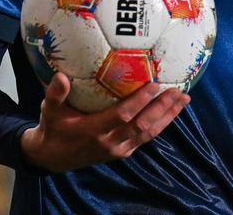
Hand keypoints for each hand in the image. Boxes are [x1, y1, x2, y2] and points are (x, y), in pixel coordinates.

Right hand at [20, 73, 188, 171]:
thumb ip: (55, 94)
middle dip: (162, 108)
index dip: (140, 101)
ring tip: (183, 100)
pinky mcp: (122, 152)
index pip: (122, 115)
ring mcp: (118, 149)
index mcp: (93, 130)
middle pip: (142, 125)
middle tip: (178, 91)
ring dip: (167, 117)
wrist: (52, 158)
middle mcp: (109, 142)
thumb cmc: (53, 128)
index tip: (155, 84)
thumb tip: (60, 76)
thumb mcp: (48, 111)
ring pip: (148, 133)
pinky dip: (160, 125)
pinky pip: (145, 138)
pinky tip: (171, 112)